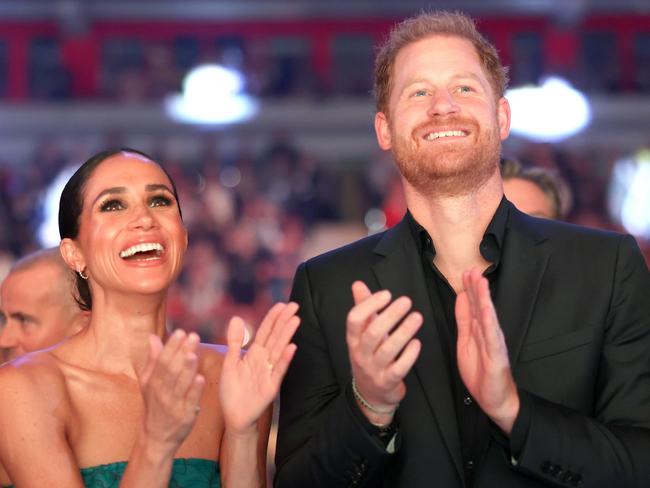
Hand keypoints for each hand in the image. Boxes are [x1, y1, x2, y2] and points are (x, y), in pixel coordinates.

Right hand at [138, 330, 205, 451]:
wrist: (156, 436)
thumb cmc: (155, 405)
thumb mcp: (148, 382)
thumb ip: (153, 359)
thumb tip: (152, 337)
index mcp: (153, 382)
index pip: (161, 361)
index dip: (171, 346)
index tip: (180, 332)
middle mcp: (161, 392)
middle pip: (171, 370)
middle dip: (182, 352)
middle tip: (193, 336)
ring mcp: (173, 404)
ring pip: (180, 384)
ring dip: (187, 369)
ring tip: (194, 354)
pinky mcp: (185, 415)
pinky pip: (190, 401)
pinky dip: (194, 390)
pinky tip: (201, 378)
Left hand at [219, 302, 299, 434]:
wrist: (234, 416)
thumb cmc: (232, 390)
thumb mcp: (229, 362)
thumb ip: (234, 341)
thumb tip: (237, 317)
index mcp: (254, 353)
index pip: (265, 331)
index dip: (273, 318)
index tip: (282, 304)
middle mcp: (264, 360)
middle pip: (275, 337)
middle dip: (284, 321)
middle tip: (295, 305)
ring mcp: (269, 372)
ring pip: (279, 350)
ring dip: (287, 335)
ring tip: (295, 320)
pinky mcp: (271, 386)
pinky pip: (279, 370)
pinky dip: (285, 359)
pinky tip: (292, 347)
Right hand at [347, 281, 421, 424]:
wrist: (371, 394)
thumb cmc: (369, 356)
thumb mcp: (362, 334)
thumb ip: (362, 308)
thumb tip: (358, 284)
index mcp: (353, 339)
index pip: (354, 319)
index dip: (370, 305)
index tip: (387, 294)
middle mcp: (360, 354)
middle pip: (373, 332)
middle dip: (390, 315)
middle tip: (407, 301)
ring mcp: (373, 369)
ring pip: (387, 349)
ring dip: (403, 332)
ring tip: (417, 317)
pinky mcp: (387, 381)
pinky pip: (399, 368)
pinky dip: (409, 355)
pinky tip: (417, 342)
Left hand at [455, 268, 518, 433]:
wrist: (495, 399)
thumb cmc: (481, 371)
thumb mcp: (465, 341)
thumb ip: (464, 320)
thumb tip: (462, 297)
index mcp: (479, 329)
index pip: (473, 305)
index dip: (469, 289)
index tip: (465, 272)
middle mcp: (488, 333)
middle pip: (481, 306)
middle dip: (477, 287)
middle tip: (472, 269)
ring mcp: (494, 344)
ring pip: (488, 317)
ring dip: (484, 299)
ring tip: (481, 282)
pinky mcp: (497, 357)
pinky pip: (492, 338)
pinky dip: (490, 323)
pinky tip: (487, 310)